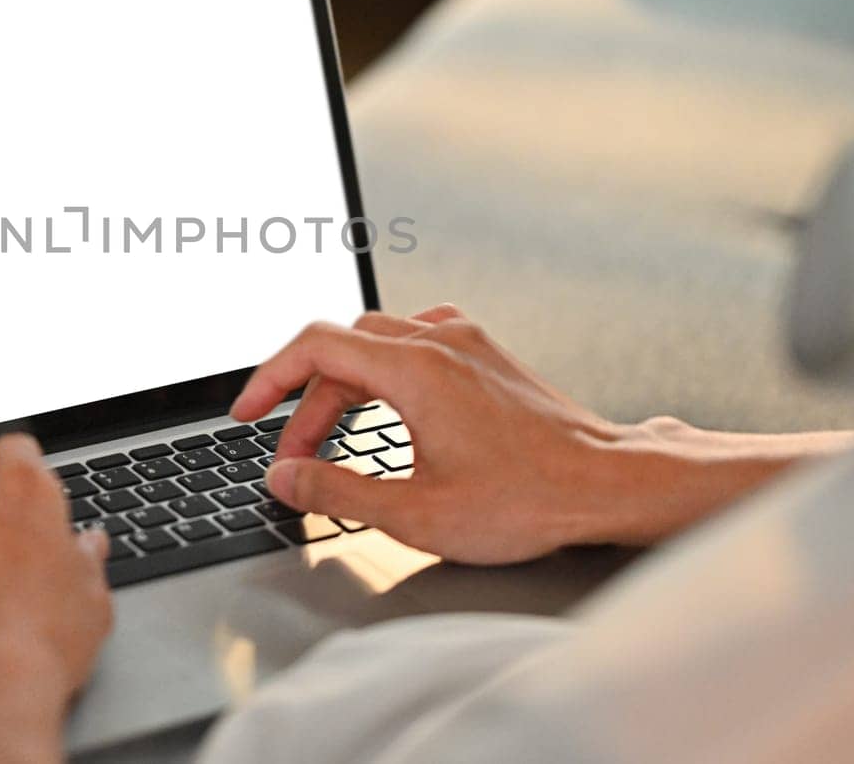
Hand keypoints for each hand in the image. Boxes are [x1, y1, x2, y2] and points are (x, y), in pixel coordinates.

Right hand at [231, 305, 853, 564]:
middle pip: (342, 348)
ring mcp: (467, 343)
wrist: (608, 483)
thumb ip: (337, 490)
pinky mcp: (487, 356)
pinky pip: (416, 342)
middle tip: (295, 455)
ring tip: (333, 438)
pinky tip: (388, 401)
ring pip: (378, 344)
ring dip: (344, 388)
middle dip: (306, 401)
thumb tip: (285, 475)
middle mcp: (438, 340)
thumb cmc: (528, 498)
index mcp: (413, 368)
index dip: (268, 378)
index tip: (245, 413)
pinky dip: (384, 370)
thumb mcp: (416, 512)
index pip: (314, 346)